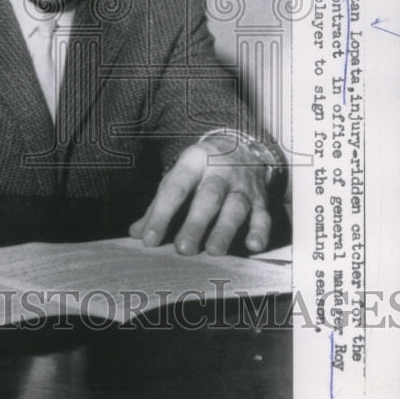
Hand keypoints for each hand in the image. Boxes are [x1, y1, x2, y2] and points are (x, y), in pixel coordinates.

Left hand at [129, 137, 270, 255]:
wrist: (239, 147)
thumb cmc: (200, 170)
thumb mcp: (178, 177)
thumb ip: (158, 206)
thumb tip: (136, 233)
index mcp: (193, 161)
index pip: (175, 188)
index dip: (162, 214)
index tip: (150, 240)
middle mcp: (220, 170)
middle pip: (208, 196)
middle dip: (195, 223)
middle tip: (183, 249)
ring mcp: (243, 184)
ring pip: (235, 206)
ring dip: (225, 230)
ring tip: (214, 251)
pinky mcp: (260, 198)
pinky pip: (263, 214)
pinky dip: (260, 231)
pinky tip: (253, 246)